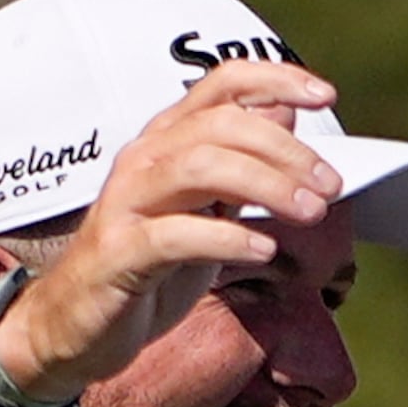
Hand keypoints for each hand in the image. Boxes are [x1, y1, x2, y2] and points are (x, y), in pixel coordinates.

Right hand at [0, 59, 343, 401]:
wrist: (78, 327)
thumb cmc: (147, 266)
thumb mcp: (207, 210)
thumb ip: (242, 163)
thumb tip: (286, 113)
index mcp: (166, 140)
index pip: (222, 84)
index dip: (275, 79)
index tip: (324, 96)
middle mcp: (144, 159)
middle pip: (221, 125)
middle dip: (286, 151)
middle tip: (330, 186)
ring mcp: (127, 203)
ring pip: (199, 167)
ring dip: (265, 185)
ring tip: (309, 212)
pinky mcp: (118, 252)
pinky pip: (175, 234)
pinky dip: (226, 236)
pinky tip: (264, 249)